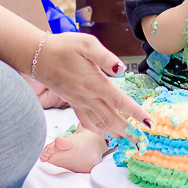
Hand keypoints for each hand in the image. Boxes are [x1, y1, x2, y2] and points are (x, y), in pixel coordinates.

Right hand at [31, 33, 151, 136]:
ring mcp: (79, 101)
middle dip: (129, 132)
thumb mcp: (87, 44)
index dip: (136, 113)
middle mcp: (88, 96)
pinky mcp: (72, 102)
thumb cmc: (64, 47)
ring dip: (115, 134)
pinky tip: (103, 133)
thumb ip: (106, 57)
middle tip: (142, 142)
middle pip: (112, 119)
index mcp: (96, 83)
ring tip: (128, 141)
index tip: (149, 123)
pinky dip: (97, 129)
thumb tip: (121, 68)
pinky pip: (86, 121)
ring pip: (100, 123)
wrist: (38, 56)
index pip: (120, 102)